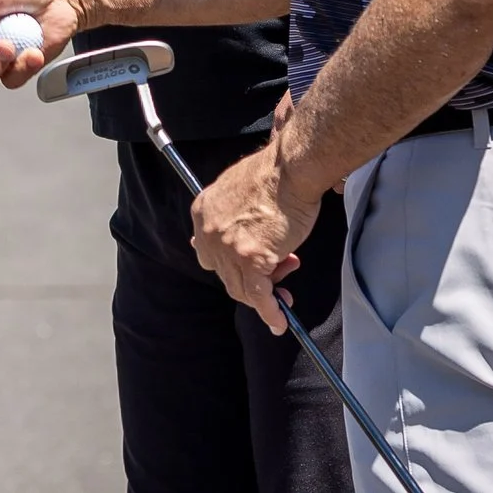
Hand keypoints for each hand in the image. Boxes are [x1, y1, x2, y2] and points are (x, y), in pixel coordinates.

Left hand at [189, 109, 322, 334]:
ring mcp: (228, 249)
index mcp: (202, 212)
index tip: (245, 268)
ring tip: (286, 289)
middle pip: (225, 272)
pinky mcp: (251, 260)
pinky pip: (259, 297)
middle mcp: (209, 233)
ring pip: (241, 288)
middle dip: (251, 278)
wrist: (289, 171)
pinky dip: (270, 312)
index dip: (229, 264)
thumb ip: (231, 213)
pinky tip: (280, 322)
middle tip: (277, 274)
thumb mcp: (236, 190)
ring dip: (265, 295)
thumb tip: (240, 234)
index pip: (209, 252)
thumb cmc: (273, 176)